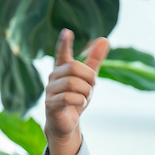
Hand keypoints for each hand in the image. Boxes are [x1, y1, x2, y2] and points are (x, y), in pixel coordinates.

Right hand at [44, 29, 109, 154]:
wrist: (67, 122)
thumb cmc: (76, 97)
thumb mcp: (88, 78)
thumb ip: (94, 60)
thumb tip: (104, 39)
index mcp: (62, 69)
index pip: (62, 53)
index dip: (64, 43)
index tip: (67, 31)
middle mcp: (53, 77)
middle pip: (74, 67)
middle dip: (89, 77)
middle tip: (90, 87)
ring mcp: (50, 90)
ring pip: (72, 83)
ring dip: (86, 91)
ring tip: (84, 97)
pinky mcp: (50, 104)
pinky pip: (67, 97)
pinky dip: (79, 100)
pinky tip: (80, 103)